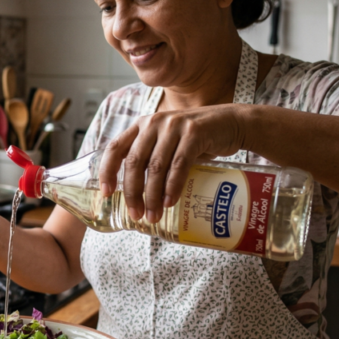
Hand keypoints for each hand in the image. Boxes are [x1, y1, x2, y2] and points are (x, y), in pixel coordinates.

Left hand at [99, 103, 246, 222]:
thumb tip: (134, 194)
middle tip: (136, 214)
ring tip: (154, 215)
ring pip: (156, 167)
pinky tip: (170, 202)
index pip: (116, 148)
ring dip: (153, 195)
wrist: (231, 123)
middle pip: (135, 162)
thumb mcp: (167, 143)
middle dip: (133, 192)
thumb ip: (150, 158)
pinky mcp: (194, 133)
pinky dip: (173, 186)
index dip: (107, 171)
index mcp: (141, 126)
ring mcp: (173, 126)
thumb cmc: (195, 139)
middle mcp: (154, 123)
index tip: (106, 193)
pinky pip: (179, 165)